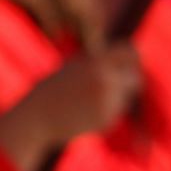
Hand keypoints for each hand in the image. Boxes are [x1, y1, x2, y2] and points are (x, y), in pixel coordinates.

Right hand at [0, 44, 143, 170]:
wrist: (35, 118)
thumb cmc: (53, 90)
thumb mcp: (75, 66)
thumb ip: (102, 60)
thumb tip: (133, 53)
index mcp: (97, 60)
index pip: (131, 52)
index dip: (133, 60)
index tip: (131, 66)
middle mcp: (106, 76)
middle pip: (135, 77)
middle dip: (129, 83)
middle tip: (114, 89)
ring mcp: (107, 98)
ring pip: (124, 98)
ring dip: (113, 101)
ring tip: (84, 105)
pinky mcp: (106, 118)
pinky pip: (114, 114)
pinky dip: (104, 115)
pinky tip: (82, 116)